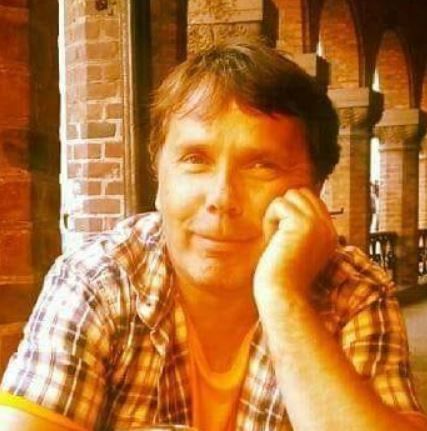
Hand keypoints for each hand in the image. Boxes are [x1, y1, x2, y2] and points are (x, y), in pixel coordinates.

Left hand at [253, 188, 336, 303]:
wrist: (282, 296)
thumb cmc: (281, 277)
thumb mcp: (294, 249)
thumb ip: (297, 228)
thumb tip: (285, 202)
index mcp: (328, 236)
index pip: (311, 202)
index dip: (290, 214)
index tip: (283, 239)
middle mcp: (327, 229)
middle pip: (303, 194)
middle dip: (284, 210)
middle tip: (277, 236)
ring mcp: (318, 225)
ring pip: (292, 195)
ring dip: (276, 214)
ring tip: (275, 238)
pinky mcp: (303, 224)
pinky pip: (279, 203)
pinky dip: (269, 219)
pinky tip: (272, 240)